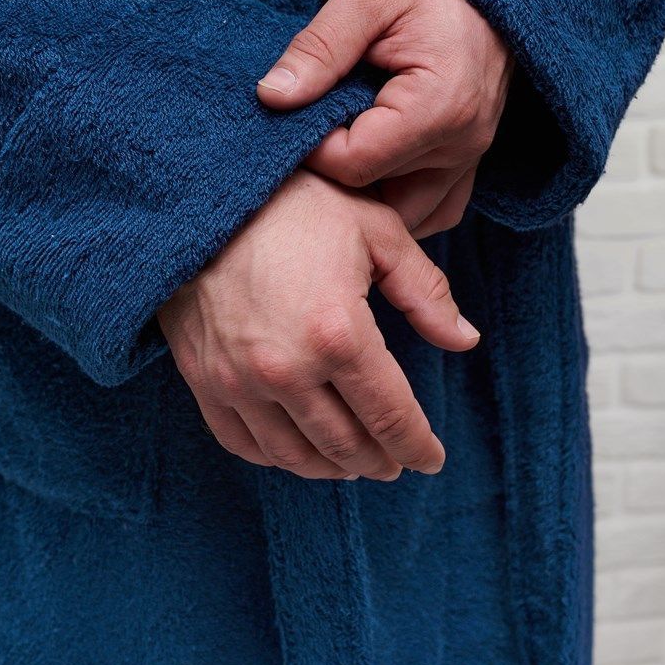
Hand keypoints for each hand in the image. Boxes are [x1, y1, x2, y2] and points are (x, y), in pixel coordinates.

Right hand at [158, 169, 478, 480]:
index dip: (417, 446)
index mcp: (338, 334)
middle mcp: (287, 369)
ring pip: (294, 455)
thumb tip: (465, 340)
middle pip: (345, 445)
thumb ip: (425, 291)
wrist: (198, 195)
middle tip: (395, 462)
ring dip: (331, 468)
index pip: (390, 416)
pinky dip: (275, 458)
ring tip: (353, 464)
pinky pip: (241, 442)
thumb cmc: (294, 204)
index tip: (431, 459)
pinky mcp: (202, 379)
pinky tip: (296, 451)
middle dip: (379, 461)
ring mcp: (238, 380)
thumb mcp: (375, 231)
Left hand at [257, 0, 511, 237]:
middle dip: (334, 172)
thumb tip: (271, 97)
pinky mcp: (470, 161)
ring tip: (337, 149)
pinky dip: (398, 202)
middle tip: (310, 128)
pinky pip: (435, 210)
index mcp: (439, 106)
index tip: (298, 112)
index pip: (354, 164)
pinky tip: (369, 175)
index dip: (312, 147)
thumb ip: (318, 48)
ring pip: (405, 215)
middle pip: (375, 193)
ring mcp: (471, 158)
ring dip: (365, 196)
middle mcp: (463, 143)